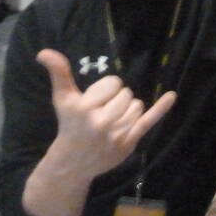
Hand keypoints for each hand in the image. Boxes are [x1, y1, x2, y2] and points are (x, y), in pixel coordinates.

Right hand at [37, 49, 176, 177]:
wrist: (73, 163)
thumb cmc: (70, 125)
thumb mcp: (63, 99)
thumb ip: (59, 73)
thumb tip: (44, 52)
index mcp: (85, 107)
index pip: (114, 83)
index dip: (107, 89)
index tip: (96, 101)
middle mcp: (101, 122)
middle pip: (126, 93)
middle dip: (117, 99)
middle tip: (103, 113)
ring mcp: (116, 134)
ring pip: (137, 105)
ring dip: (128, 110)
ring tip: (112, 121)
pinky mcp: (129, 143)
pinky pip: (149, 121)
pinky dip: (161, 108)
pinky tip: (172, 95)